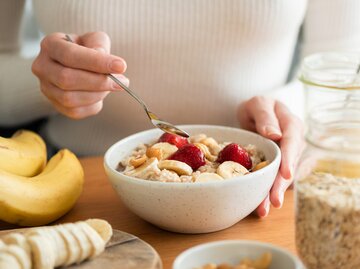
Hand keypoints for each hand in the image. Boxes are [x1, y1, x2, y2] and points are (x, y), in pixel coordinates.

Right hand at [32, 32, 128, 118]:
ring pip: (70, 98)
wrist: (78, 65)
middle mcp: (42, 67)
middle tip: (122, 81)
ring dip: (98, 94)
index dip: (97, 62)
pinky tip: (101, 94)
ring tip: (113, 86)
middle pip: (67, 79)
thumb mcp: (95, 40)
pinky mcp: (56, 105)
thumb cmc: (87, 50)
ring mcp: (46, 88)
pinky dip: (93, 105)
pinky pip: (76, 111)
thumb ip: (100, 46)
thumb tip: (106, 62)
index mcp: (50, 45)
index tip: (120, 66)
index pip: (70, 55)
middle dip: (99, 82)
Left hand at [238, 96, 303, 216]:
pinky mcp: (278, 165)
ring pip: (283, 176)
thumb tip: (275, 135)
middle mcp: (293, 142)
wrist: (254, 114)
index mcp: (291, 125)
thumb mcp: (257, 104)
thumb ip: (265, 116)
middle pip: (290, 164)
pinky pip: (274, 179)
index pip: (292, 142)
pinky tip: (259, 205)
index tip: (286, 174)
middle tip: (274, 201)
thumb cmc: (257, 107)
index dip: (289, 159)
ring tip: (263, 210)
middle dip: (281, 184)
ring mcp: (287, 156)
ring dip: (273, 192)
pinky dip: (267, 191)